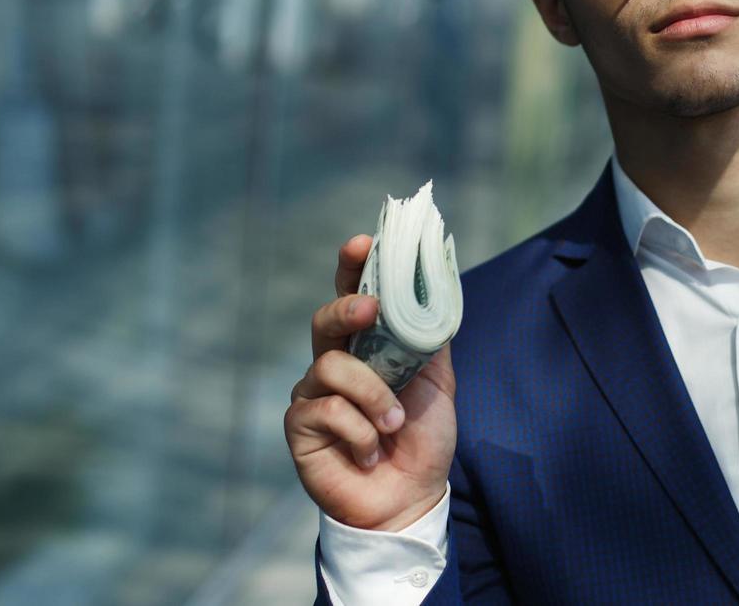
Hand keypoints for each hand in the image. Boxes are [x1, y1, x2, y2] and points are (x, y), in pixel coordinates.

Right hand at [284, 234, 457, 531]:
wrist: (409, 496)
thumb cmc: (421, 438)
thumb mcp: (437, 380)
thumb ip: (432, 336)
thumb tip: (438, 286)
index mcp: (367, 346)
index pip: (354, 295)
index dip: (353, 267)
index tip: (362, 241)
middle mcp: (334, 362)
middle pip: (325, 319)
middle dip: (346, 307)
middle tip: (369, 308)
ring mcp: (312, 392)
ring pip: (331, 366)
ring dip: (373, 395)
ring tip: (394, 424)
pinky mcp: (300, 425)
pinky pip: (327, 409)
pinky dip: (359, 430)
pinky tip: (370, 450)